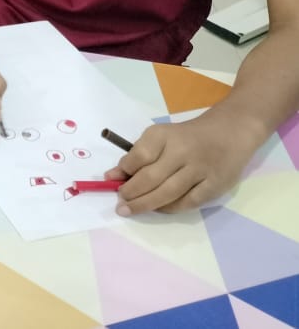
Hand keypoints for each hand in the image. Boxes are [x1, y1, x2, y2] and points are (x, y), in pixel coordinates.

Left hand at [107, 113, 260, 213]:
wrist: (229, 132)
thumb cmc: (187, 137)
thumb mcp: (160, 137)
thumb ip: (137, 155)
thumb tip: (112, 175)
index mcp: (164, 135)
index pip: (139, 155)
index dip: (124, 171)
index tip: (112, 180)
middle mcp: (182, 151)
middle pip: (152, 178)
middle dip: (131, 193)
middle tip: (120, 204)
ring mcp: (200, 169)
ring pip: (168, 193)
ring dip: (146, 204)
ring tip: (131, 209)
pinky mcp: (215, 185)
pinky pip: (188, 202)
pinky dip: (170, 208)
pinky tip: (158, 209)